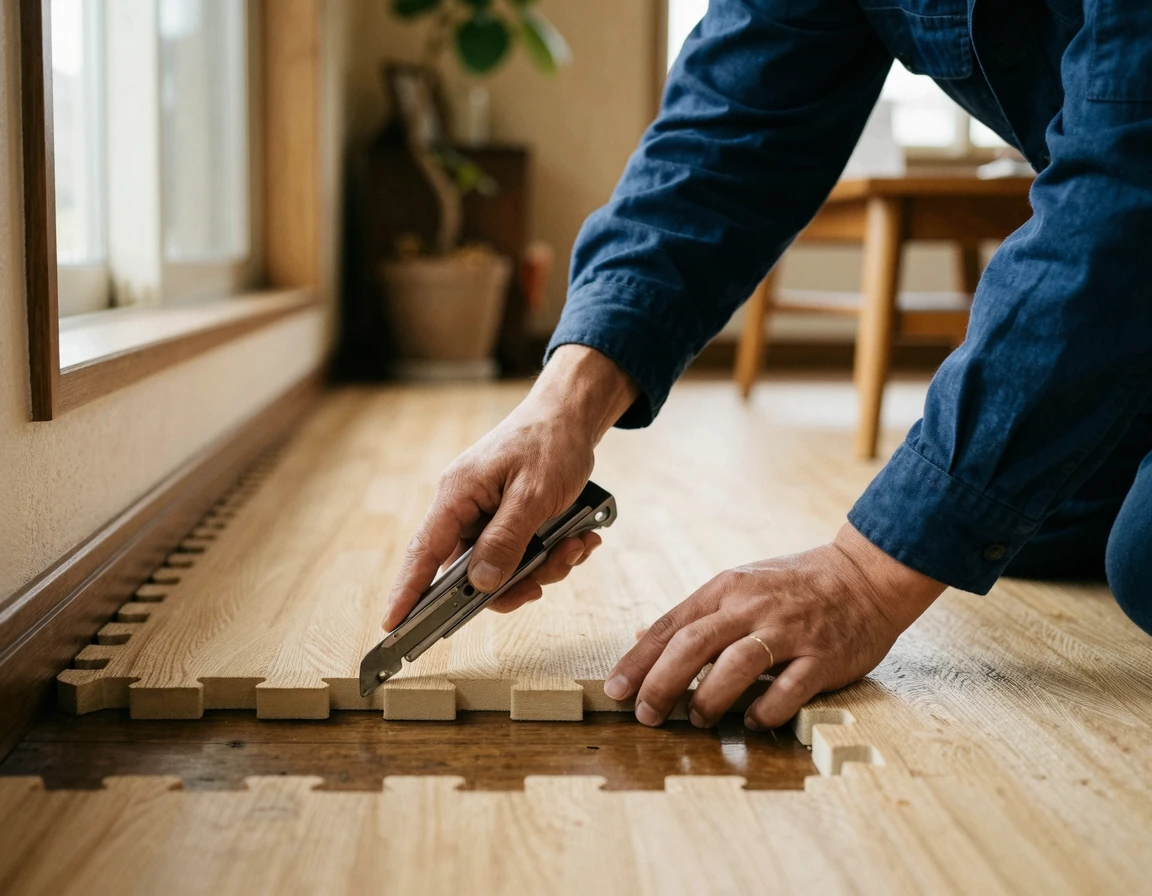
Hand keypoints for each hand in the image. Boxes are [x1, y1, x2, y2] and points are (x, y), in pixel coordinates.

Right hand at [383, 345, 639, 630]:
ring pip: (503, 569)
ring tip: (576, 545)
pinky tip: (579, 538)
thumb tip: (481, 583)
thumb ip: (507, 539)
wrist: (571, 414)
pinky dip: (553, 555)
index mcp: (457, 496)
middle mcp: (465, 509)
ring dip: (544, 567)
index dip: (407, 592)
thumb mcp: (534, 493)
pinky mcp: (508, 520)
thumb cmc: (550, 442)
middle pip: (472, 573)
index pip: (423, 552)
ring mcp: (487, 516)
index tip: (393, 626)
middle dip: (517, 582)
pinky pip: (522, 556)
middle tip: (551, 573)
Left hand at [603, 523, 944, 729]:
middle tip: (645, 713)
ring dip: (709, 699)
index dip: (638, 659)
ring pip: (736, 666)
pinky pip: (788, 690)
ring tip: (696, 718)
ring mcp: (788, 631)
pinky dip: (764, 711)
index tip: (615, 688)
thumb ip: (695, 614)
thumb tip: (642, 637)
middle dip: (661, 682)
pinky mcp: (822, 656)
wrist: (865, 576)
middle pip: (694, 644)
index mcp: (726, 589)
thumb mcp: (738, 585)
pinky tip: (752, 721)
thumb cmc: (795, 585)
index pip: (671, 625)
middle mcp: (752, 607)